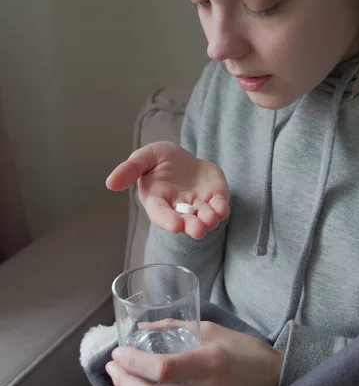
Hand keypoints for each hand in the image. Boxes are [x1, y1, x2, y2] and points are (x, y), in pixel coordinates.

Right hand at [106, 141, 229, 238]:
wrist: (185, 157)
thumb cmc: (161, 159)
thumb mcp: (144, 158)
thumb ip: (129, 169)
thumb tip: (110, 183)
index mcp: (157, 200)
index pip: (160, 214)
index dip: (167, 220)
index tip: (175, 226)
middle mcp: (178, 208)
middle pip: (184, 221)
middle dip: (191, 226)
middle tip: (198, 229)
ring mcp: (198, 205)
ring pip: (203, 218)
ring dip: (208, 221)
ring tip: (210, 219)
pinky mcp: (215, 198)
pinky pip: (219, 207)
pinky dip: (221, 210)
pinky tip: (221, 209)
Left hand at [106, 322, 283, 385]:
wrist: (273, 380)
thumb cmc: (241, 350)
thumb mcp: (211, 329)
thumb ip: (175, 327)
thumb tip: (141, 329)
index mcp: (211, 362)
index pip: (164, 368)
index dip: (134, 362)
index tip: (119, 353)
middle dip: (125, 384)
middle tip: (112, 370)